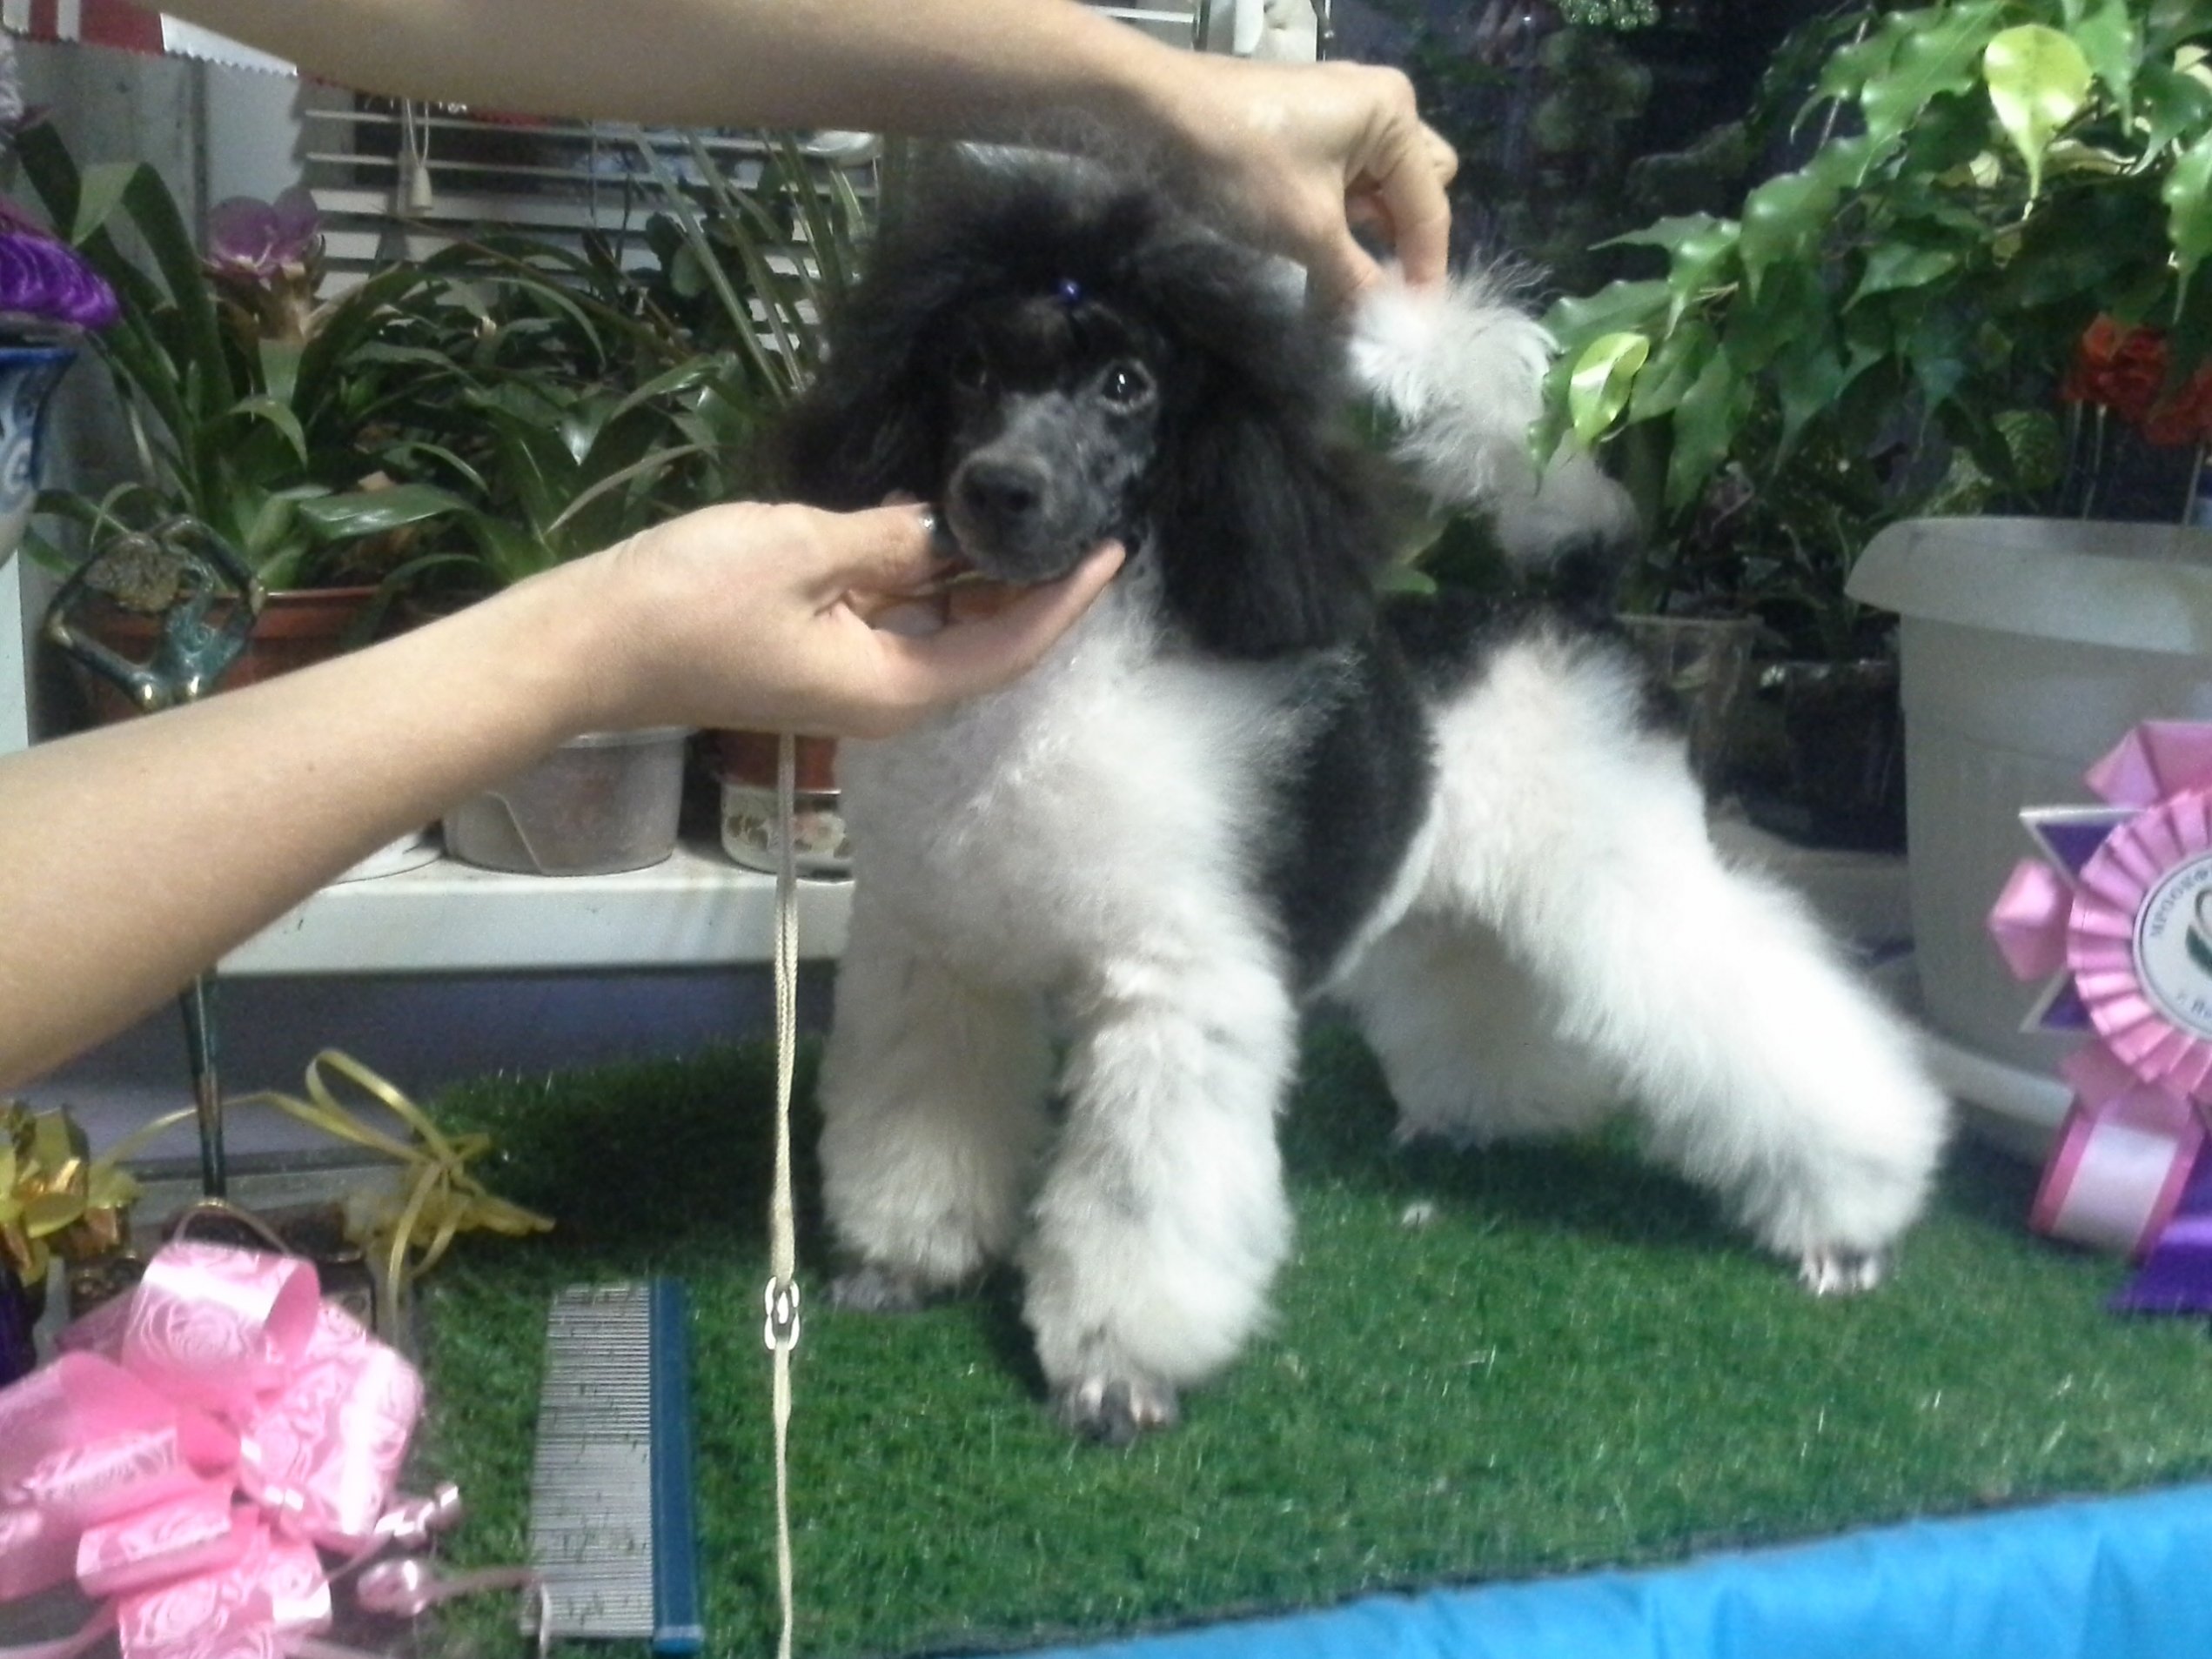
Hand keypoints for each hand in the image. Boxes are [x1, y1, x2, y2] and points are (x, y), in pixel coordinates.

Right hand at [554, 500, 1122, 737]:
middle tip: (1077, 518)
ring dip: (978, 580)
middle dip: (1032, 588)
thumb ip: (886, 540)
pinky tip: (936, 528)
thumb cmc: (692, 601)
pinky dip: (923, 579)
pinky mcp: (815, 655)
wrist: (590, 644)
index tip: (1113, 551)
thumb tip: (938, 530)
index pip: (1009, 648)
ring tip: (1023, 516)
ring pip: (938, 631)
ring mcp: (846, 679)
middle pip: (983, 645)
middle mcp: (883, 698)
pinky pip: (893, 620)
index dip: (1065, 601)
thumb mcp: (802, 550)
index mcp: (895, 689)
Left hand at [1152, 55, 1456, 308]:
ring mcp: (1345, 112)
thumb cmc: (1243, 165)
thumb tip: (1393, 331)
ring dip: (1365, 237)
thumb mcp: (1307, 230)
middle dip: (1401, 242)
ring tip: (1341, 280)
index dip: (1426, 272)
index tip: (1418, 329)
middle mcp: (1382, 105)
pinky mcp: (1312, 126)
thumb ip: (1357, 280)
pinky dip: (1339, 221)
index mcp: (1394, 116)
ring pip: (1380, 189)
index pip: (1429, 207)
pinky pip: (1347, 181)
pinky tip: (1318, 254)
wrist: (1159, 112)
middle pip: (1416, 190)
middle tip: (1377, 286)